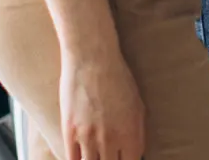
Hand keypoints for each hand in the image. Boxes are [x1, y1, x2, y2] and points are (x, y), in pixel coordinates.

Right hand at [60, 44, 144, 159]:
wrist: (93, 59)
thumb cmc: (118, 79)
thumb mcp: (138, 106)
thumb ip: (137, 133)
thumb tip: (136, 153)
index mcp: (131, 133)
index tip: (120, 159)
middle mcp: (111, 139)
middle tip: (106, 156)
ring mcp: (89, 137)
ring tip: (94, 156)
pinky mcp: (70, 131)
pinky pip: (72, 159)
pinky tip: (79, 157)